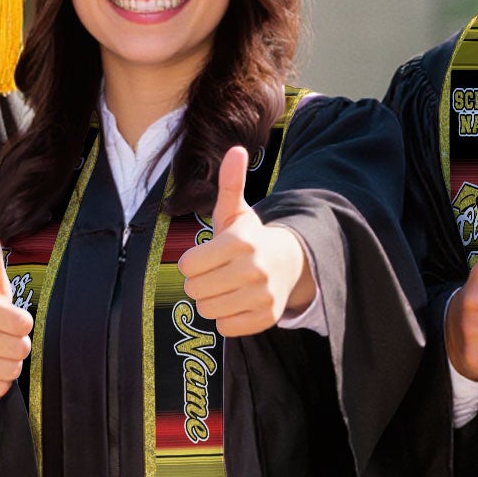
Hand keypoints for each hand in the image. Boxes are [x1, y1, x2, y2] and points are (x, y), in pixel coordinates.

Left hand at [176, 146, 312, 335]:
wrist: (288, 264)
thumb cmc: (250, 238)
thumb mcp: (236, 211)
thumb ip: (230, 183)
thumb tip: (236, 149)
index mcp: (241, 242)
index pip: (188, 266)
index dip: (192, 263)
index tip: (206, 257)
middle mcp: (254, 270)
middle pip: (195, 290)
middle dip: (199, 282)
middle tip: (216, 273)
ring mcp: (262, 296)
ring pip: (207, 311)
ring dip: (211, 301)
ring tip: (226, 287)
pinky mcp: (266, 318)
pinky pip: (225, 327)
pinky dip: (226, 318)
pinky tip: (237, 301)